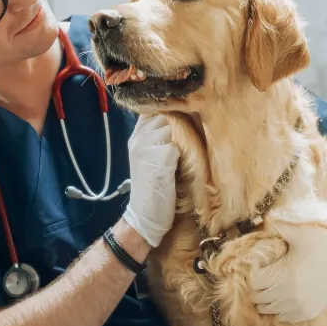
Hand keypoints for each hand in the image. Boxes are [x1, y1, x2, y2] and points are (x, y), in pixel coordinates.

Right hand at [122, 114, 179, 247]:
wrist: (145, 217)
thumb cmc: (154, 188)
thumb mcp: (151, 156)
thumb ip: (160, 136)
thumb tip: (182, 116)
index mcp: (136, 135)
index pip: (154, 108)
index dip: (170, 110)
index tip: (184, 115)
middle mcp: (138, 138)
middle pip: (166, 114)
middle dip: (181, 122)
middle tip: (190, 137)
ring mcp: (145, 148)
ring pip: (173, 128)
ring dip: (185, 138)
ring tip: (187, 154)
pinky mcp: (158, 160)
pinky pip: (178, 146)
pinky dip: (186, 154)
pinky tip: (184, 166)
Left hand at [250, 221, 326, 322]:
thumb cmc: (326, 243)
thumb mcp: (301, 231)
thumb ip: (279, 227)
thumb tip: (265, 222)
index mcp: (284, 276)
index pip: (253, 283)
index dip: (252, 273)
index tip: (258, 264)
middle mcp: (289, 296)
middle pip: (257, 298)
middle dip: (256, 286)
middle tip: (261, 273)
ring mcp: (299, 307)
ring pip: (268, 310)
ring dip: (264, 299)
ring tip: (270, 284)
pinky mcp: (308, 313)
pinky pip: (282, 317)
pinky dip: (277, 309)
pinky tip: (281, 295)